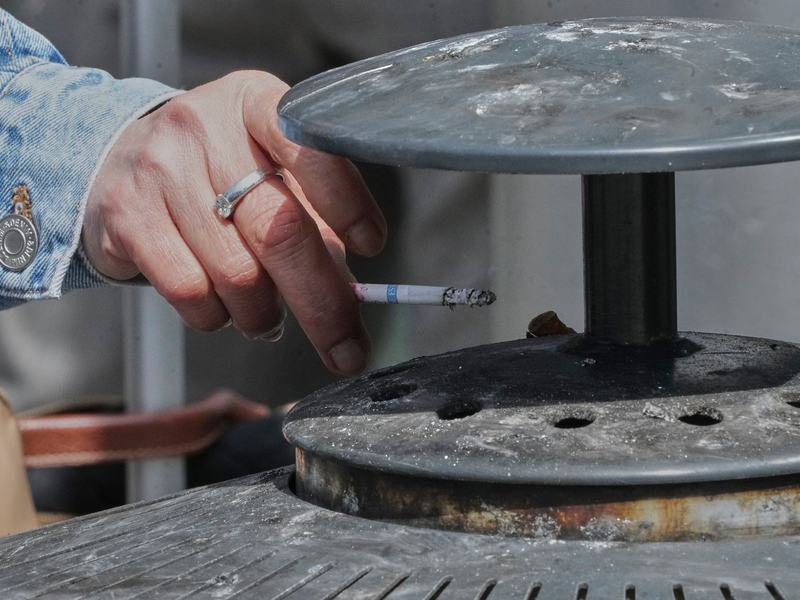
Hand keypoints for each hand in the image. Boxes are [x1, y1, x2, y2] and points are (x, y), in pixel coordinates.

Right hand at [82, 71, 386, 374]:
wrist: (116, 158)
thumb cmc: (215, 171)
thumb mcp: (268, 168)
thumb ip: (314, 218)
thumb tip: (353, 292)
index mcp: (255, 104)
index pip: (310, 148)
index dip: (347, 203)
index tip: (371, 245)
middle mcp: (205, 128)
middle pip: (280, 230)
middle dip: (323, 302)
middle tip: (347, 347)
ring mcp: (160, 170)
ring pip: (238, 275)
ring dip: (264, 314)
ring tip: (265, 313)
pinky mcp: (128, 216)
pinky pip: (191, 293)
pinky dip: (217, 316)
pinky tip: (220, 305)